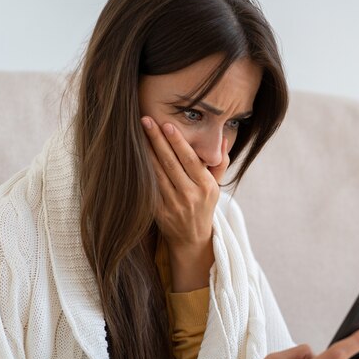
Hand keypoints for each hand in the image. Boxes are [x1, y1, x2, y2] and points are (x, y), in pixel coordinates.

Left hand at [140, 116, 228, 289]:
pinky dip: (142, 171)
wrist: (192, 238)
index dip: (178, 142)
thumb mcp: (216, 187)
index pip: (190, 159)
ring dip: (146, 152)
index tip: (167, 125)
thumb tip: (223, 139)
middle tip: (146, 120)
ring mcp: (173, 204)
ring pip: (157, 173)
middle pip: (170, 163)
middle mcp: (190, 195)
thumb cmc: (204, 206)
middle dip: (157, 140)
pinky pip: (149, 187)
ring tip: (138, 133)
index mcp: (206, 186)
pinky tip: (134, 156)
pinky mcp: (159, 211)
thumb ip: (220, 163)